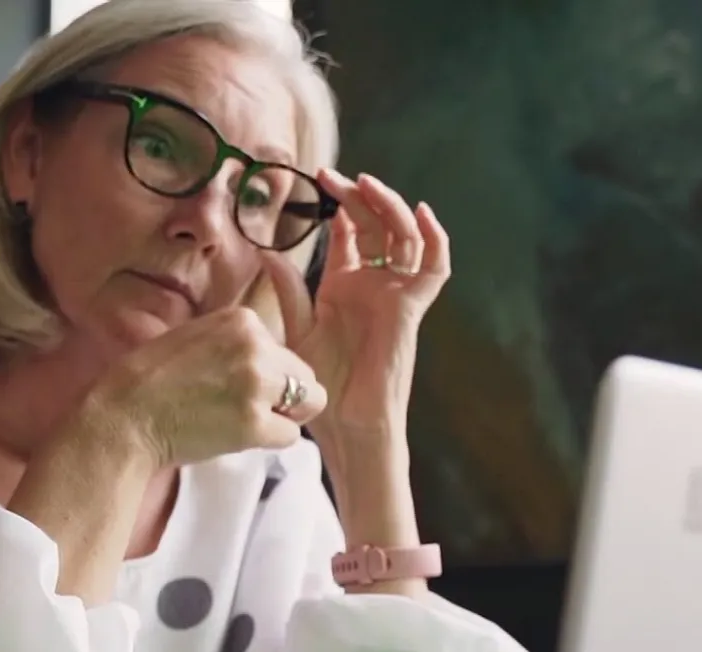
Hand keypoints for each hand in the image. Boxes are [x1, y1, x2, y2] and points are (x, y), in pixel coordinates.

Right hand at [87, 307, 328, 468]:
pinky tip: (241, 436)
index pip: (283, 350)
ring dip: (283, 416)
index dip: (266, 372)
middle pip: (302, 375)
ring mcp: (257, 385)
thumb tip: (268, 360)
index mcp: (242, 320)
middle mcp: (256, 346)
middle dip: (282, 394)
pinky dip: (270, 440)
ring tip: (246, 421)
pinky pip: (290, 435)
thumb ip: (234, 341)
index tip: (234, 383)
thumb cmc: (149, 378)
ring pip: (308, 402)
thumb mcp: (195, 336)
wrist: (124, 415)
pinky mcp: (253, 423)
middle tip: (245, 407)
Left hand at [263, 169, 451, 432]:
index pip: (348, 233)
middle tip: (331, 176)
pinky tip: (423, 214)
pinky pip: (433, 268)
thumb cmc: (322, 387)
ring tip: (365, 185)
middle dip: (357, 196)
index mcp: (345, 286)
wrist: (347, 425)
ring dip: (388, 206)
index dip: (338, 204)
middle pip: (375, 225)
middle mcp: (373, 284)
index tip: (316, 179)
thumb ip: (288, 290)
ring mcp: (394, 294)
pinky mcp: (409, 308)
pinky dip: (435, 239)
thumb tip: (266, 251)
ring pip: (404, 236)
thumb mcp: (297, 330)